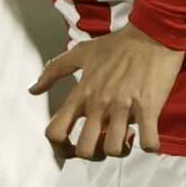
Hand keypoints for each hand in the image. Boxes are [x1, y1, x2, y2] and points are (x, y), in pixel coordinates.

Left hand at [32, 24, 184, 159]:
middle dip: (94, 153)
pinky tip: (148, 132)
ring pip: (114, 149)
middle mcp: (99, 103)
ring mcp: (123, 106)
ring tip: (127, 133)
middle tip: (104, 141)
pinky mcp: (149, 107)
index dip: (60, 148)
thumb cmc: (117, 44)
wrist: (152, 33)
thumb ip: (53, 71)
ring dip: (121, 149)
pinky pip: (148, 142)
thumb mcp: (80, 53)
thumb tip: (32, 89)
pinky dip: (149, 144)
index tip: (72, 146)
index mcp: (81, 93)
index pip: (55, 132)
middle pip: (84, 150)